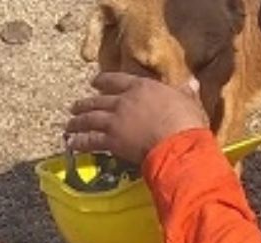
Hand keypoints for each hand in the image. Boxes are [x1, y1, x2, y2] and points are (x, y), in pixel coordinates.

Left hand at [65, 72, 208, 163]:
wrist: (177, 142)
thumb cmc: (186, 122)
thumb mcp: (189, 101)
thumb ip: (185, 92)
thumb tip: (191, 83)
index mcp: (141, 87)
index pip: (117, 80)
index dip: (103, 81)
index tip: (95, 82)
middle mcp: (123, 101)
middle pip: (98, 100)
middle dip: (85, 104)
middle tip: (75, 107)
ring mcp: (115, 120)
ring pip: (90, 118)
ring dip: (77, 122)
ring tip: (69, 125)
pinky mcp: (111, 140)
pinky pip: (91, 140)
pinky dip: (80, 141)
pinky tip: (72, 143)